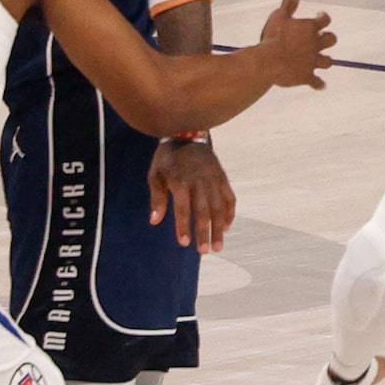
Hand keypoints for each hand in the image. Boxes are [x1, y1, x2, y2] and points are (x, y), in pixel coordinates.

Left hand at [148, 137, 235, 251]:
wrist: (186, 132)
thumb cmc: (167, 157)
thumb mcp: (155, 175)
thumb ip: (157, 198)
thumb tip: (155, 221)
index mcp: (180, 181)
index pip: (183, 208)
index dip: (184, 226)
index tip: (184, 243)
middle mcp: (199, 181)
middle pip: (204, 211)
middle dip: (205, 232)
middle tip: (205, 251)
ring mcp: (213, 179)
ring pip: (219, 207)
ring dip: (219, 228)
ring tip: (219, 245)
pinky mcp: (222, 177)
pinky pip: (229, 197)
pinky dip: (229, 213)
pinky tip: (227, 226)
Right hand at [257, 0, 335, 88]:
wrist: (269, 61)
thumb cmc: (273, 37)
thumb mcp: (280, 15)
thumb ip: (289, 2)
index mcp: (309, 29)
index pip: (324, 20)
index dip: (323, 17)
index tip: (320, 15)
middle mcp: (314, 45)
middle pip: (330, 40)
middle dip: (328, 39)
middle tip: (322, 38)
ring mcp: (312, 62)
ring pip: (327, 61)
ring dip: (326, 60)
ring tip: (324, 60)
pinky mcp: (306, 76)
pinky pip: (316, 82)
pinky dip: (318, 84)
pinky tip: (321, 85)